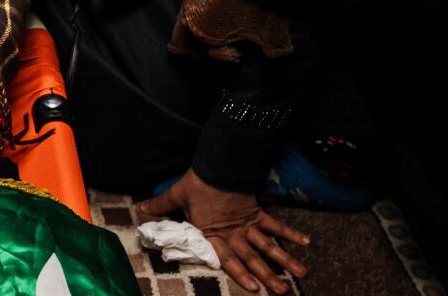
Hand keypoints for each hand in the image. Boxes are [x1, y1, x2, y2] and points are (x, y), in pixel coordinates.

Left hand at [139, 169, 308, 293]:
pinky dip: (290, 232)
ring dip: (285, 259)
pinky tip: (306, 242)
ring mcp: (248, 223)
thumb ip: (161, 205)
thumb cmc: (196, 181)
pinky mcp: (257, 211)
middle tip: (282, 292)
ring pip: (268, 244)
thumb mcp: (177, 194)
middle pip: (252, 257)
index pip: (228, 258)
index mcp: (214, 232)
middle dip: (267, 275)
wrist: (218, 163)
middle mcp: (234, 232)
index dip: (240, 274)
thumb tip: (141, 208)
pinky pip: (276, 224)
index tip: (254, 289)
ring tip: (301, 274)